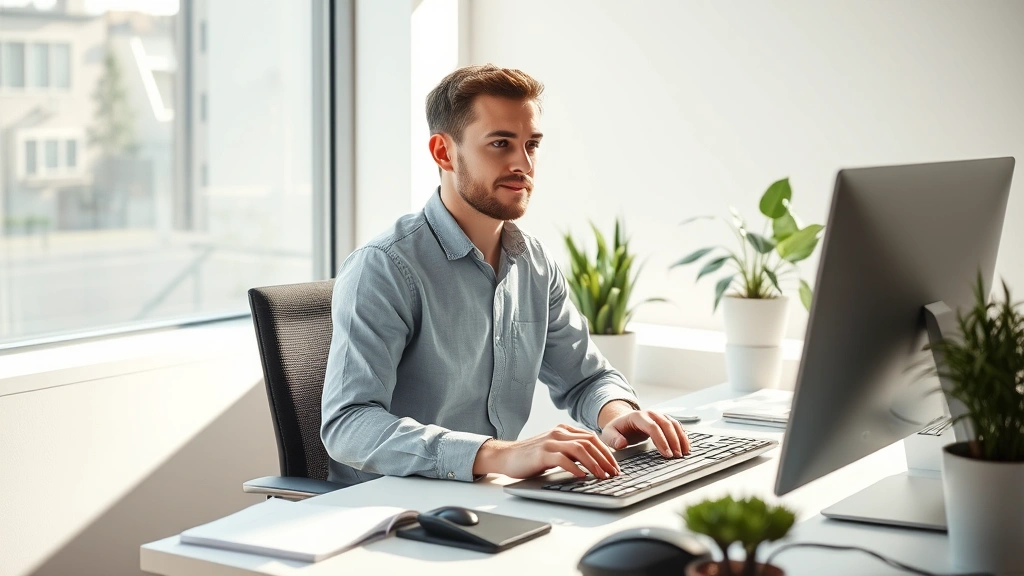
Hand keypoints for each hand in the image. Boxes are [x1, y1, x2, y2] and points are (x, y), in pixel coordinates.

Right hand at [472, 423, 621, 478]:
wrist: (506, 456)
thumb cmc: (531, 456)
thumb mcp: (554, 449)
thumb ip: (571, 450)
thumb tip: (594, 462)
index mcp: (564, 430)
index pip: (592, 438)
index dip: (607, 452)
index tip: (615, 467)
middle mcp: (559, 433)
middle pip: (590, 442)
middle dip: (605, 458)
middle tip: (614, 473)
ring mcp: (550, 442)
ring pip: (580, 449)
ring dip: (594, 463)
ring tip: (602, 476)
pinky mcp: (542, 454)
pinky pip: (563, 459)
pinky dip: (575, 468)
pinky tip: (582, 477)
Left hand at [599, 409, 690, 457]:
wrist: (622, 420)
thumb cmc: (617, 428)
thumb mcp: (609, 433)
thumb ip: (614, 439)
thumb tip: (621, 444)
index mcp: (637, 416)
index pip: (653, 427)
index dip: (661, 441)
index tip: (667, 454)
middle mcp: (650, 413)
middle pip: (666, 425)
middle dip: (673, 441)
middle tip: (677, 456)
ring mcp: (658, 416)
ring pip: (674, 424)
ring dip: (681, 438)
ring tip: (684, 453)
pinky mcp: (664, 420)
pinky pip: (676, 426)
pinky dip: (682, 435)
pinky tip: (686, 446)